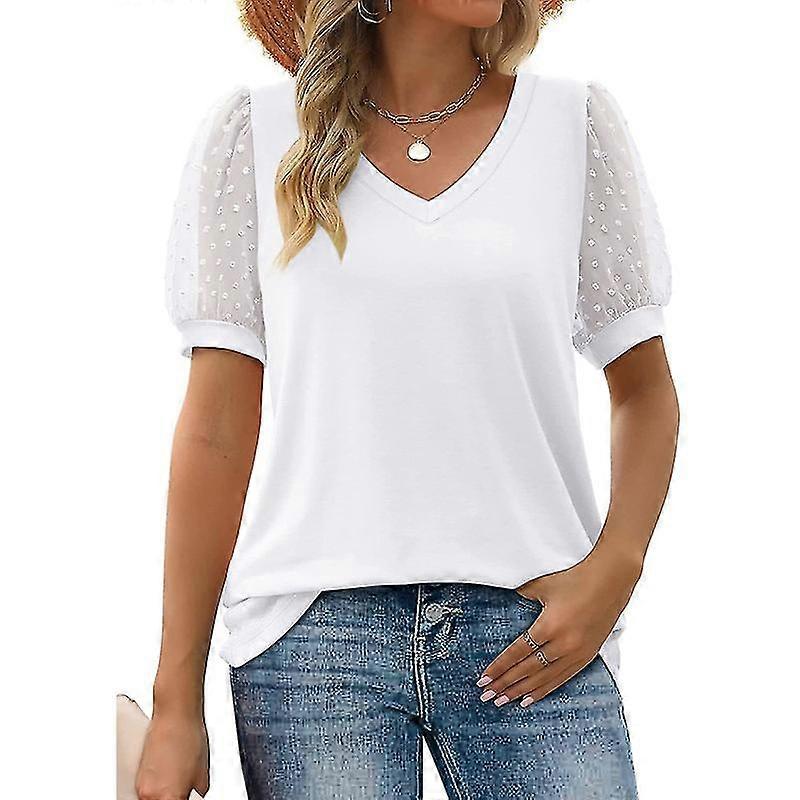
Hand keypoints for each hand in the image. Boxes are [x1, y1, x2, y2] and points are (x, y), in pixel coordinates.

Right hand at [135, 709, 209, 799]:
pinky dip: (156, 788)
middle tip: (183, 790)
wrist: (174, 716)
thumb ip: (197, 792)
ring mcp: (141, 786)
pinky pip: (146, 791)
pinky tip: (167, 776)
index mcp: (169, 797)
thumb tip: (196, 797)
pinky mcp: (137, 776)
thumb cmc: (188, 737)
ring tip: (175, 782)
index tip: (188, 796)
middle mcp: (150, 795)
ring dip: (163, 796)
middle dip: (173, 798)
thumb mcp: (202, 773)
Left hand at [476, 545, 641, 706]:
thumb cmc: (574, 578)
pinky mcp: (587, 655)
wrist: (611, 581)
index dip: (499, 667)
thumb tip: (501, 600)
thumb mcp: (542, 585)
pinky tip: (530, 699)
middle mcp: (563, 644)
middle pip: (527, 670)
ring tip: (502, 701)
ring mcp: (576, 652)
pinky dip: (544, 690)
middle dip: (505, 684)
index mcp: (549, 626)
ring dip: (521, 691)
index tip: (483, 679)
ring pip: (543, 679)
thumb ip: (521, 595)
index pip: (517, 652)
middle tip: (486, 695)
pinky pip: (561, 678)